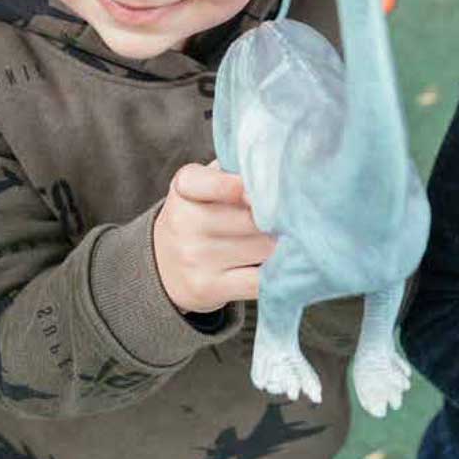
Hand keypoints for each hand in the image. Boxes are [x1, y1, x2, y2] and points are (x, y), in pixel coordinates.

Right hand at [153, 161, 274, 313]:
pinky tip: (285, 267)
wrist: (163, 263)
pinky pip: (259, 282)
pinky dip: (280, 274)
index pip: (220, 182)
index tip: (266, 194)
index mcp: (186, 185)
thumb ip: (238, 172)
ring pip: (264, 248)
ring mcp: (194, 256)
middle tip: (296, 218)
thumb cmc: (202, 213)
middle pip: (255, 218)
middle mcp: (184, 220)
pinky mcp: (206, 287)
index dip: (247, 188)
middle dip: (282, 219)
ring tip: (289, 240)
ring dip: (285, 246)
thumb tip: (287, 180)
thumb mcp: (207, 182)